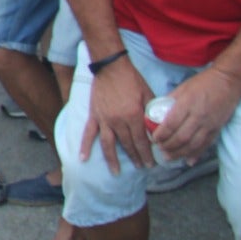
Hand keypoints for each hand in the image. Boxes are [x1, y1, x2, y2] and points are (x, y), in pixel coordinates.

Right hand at [78, 58, 155, 173]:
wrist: (111, 66)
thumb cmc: (132, 79)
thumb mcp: (148, 94)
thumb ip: (152, 112)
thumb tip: (157, 127)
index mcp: (133, 116)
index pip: (141, 141)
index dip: (147, 154)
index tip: (151, 164)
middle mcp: (118, 121)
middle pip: (127, 145)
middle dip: (135, 158)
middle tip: (141, 168)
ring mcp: (104, 119)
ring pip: (108, 144)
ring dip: (112, 160)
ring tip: (116, 172)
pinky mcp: (94, 116)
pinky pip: (89, 133)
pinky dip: (85, 146)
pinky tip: (83, 158)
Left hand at [150, 67, 240, 164]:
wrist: (228, 81)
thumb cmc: (203, 83)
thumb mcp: (182, 88)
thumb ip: (170, 101)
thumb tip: (157, 112)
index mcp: (187, 104)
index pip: (171, 124)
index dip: (161, 134)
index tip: (154, 139)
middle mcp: (198, 116)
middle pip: (181, 137)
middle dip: (168, 147)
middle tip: (159, 150)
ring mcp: (209, 124)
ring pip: (193, 144)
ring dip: (180, 153)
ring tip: (169, 157)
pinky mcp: (217, 129)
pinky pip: (206, 145)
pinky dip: (196, 154)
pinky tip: (188, 160)